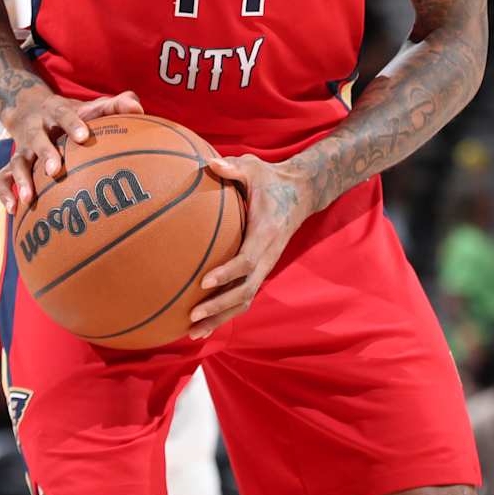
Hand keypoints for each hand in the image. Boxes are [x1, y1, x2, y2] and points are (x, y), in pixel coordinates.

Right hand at [0, 88, 143, 210]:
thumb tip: (139, 109)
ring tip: (28, 199)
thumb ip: (114, 106)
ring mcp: (23, 147)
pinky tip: (14, 210)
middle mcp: (38, 129)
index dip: (74, 125)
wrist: (26, 107)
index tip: (83, 137)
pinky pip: (0, 178)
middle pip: (38, 138)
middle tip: (55, 170)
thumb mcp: (88, 106)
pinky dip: (4, 193)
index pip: (66, 115)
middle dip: (45, 153)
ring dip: (21, 179)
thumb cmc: (70, 115)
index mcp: (57, 112)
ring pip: (17, 161)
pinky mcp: (13, 163)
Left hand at [188, 154, 312, 339]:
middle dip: (219, 307)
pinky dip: (225, 312)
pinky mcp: (260, 270)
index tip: (204, 282)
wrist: (301, 192)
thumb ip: (233, 168)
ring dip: (221, 318)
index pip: (246, 261)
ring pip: (245, 300)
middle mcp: (268, 255)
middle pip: (245, 291)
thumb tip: (209, 162)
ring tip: (192, 332)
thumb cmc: (271, 179)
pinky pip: (243, 296)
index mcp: (265, 234)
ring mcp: (265, 266)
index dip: (226, 274)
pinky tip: (202, 323)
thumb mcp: (254, 168)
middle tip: (192, 316)